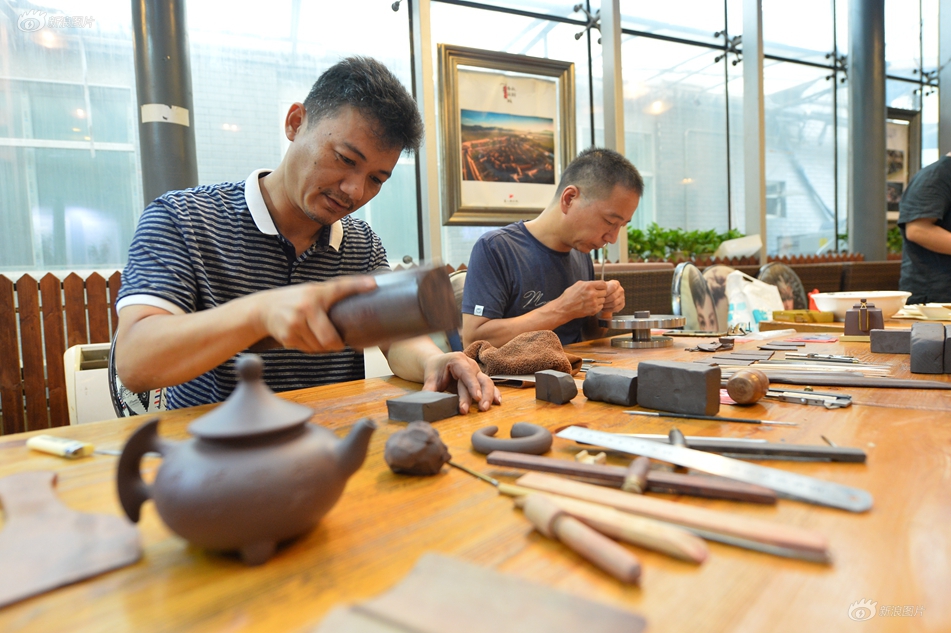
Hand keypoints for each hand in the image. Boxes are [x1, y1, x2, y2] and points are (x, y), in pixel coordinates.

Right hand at [257, 276, 376, 352]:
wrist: (264, 309)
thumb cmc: (295, 300)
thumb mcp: (313, 291)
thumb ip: (336, 292)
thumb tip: (369, 288)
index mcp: (316, 293)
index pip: (340, 288)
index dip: (357, 286)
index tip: (373, 285)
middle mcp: (306, 307)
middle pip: (330, 339)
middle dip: (336, 344)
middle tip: (338, 342)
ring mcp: (295, 323)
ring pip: (320, 347)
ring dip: (322, 346)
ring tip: (316, 335)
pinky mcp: (288, 336)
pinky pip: (308, 350)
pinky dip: (310, 347)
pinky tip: (304, 336)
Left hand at [422, 352, 501, 413]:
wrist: (439, 363)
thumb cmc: (435, 370)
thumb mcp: (430, 379)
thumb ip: (429, 390)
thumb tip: (425, 402)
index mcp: (457, 360)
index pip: (467, 373)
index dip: (472, 385)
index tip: (476, 397)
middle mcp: (470, 364)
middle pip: (479, 379)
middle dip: (481, 395)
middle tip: (480, 409)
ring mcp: (477, 371)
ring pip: (487, 382)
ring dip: (489, 396)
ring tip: (486, 408)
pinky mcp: (480, 378)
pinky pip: (490, 385)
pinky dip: (494, 393)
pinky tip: (498, 402)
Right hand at [555, 280, 606, 319]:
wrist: (565, 308)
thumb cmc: (569, 296)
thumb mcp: (578, 284)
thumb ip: (589, 283)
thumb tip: (597, 284)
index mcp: (588, 286)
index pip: (603, 284)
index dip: (602, 286)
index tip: (600, 288)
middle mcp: (592, 294)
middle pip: (605, 292)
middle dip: (600, 293)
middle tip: (594, 295)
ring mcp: (593, 303)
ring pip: (603, 300)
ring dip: (599, 300)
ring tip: (591, 300)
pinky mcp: (593, 310)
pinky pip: (601, 306)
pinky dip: (597, 306)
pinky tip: (590, 305)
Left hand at [601, 279, 624, 313]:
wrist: (604, 296)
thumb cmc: (601, 291)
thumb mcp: (600, 287)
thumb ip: (600, 288)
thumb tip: (599, 292)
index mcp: (616, 284)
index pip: (613, 287)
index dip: (606, 292)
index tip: (600, 295)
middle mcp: (621, 290)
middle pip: (613, 296)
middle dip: (605, 300)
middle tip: (599, 302)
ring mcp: (622, 297)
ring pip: (614, 303)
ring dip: (606, 305)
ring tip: (600, 305)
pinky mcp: (622, 305)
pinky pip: (615, 308)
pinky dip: (608, 309)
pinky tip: (603, 308)